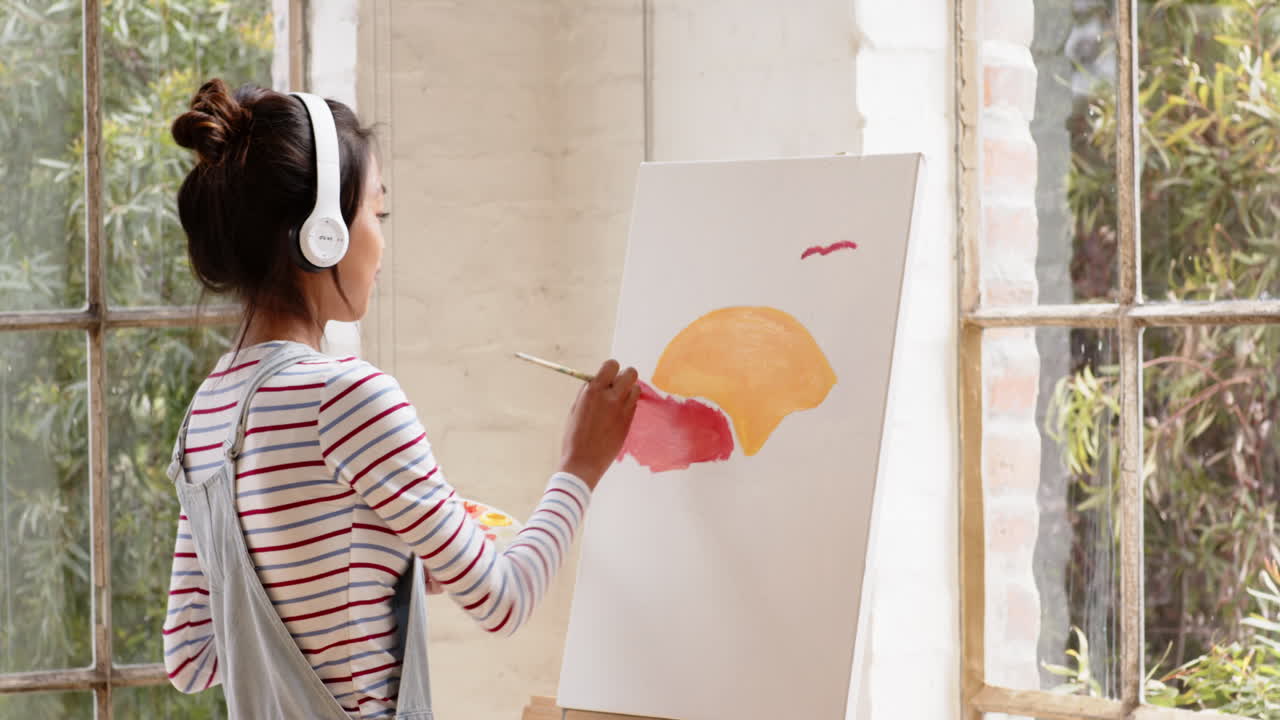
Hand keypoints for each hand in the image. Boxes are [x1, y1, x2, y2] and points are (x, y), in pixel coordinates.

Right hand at [558, 359, 640, 489]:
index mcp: (593, 391)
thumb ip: (588, 392)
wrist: (584, 462)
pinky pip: (634, 404)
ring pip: (636, 388)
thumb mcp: (575, 409)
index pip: (612, 365)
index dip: (610, 369)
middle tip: (616, 386)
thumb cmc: (574, 436)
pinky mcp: (629, 421)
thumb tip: (597, 380)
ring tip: (617, 401)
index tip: (607, 377)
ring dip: (628, 390)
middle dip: (624, 376)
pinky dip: (628, 404)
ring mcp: (623, 410)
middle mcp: (611, 397)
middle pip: (631, 373)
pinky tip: (617, 413)